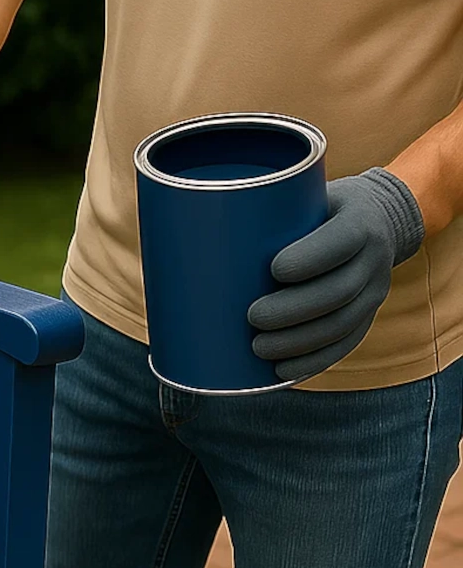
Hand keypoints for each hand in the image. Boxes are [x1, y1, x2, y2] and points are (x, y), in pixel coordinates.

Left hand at [248, 168, 424, 381]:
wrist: (377, 220)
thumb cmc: (317, 208)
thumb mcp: (304, 196)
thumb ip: (266, 209)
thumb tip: (191, 221)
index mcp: (359, 222)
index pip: (341, 241)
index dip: (310, 259)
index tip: (274, 269)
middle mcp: (373, 257)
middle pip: (337, 291)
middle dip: (293, 310)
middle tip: (252, 317)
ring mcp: (374, 290)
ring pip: (341, 324)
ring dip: (299, 342)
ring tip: (259, 348)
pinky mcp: (367, 315)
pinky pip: (345, 344)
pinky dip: (313, 361)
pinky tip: (283, 371)